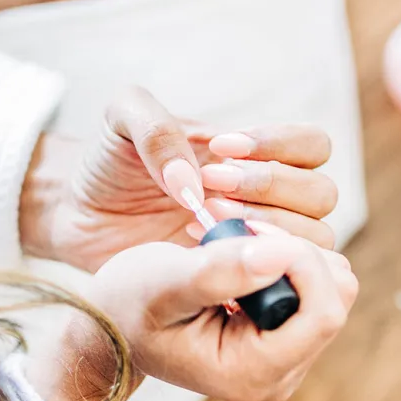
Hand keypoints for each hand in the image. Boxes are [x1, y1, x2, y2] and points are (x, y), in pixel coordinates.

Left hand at [19, 87, 337, 272]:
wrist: (79, 216)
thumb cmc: (109, 164)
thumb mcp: (122, 121)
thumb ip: (156, 129)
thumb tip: (193, 182)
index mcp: (252, 155)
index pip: (312, 146)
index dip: (280, 146)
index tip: (220, 149)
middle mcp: (264, 198)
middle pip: (322, 194)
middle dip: (270, 189)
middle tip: (210, 189)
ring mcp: (253, 241)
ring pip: (314, 237)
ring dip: (267, 228)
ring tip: (200, 223)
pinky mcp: (235, 279)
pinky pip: (276, 279)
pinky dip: (251, 267)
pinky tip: (200, 256)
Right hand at [84, 230, 357, 400]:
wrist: (117, 324)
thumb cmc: (129, 306)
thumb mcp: (162, 283)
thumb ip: (217, 273)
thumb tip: (278, 257)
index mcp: (253, 375)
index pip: (323, 314)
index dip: (302, 260)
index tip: (253, 231)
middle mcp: (281, 373)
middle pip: (335, 297)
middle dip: (296, 252)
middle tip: (240, 232)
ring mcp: (287, 356)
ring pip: (331, 285)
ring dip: (292, 250)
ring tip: (235, 244)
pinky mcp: (285, 334)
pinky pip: (314, 283)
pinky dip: (287, 257)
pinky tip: (242, 254)